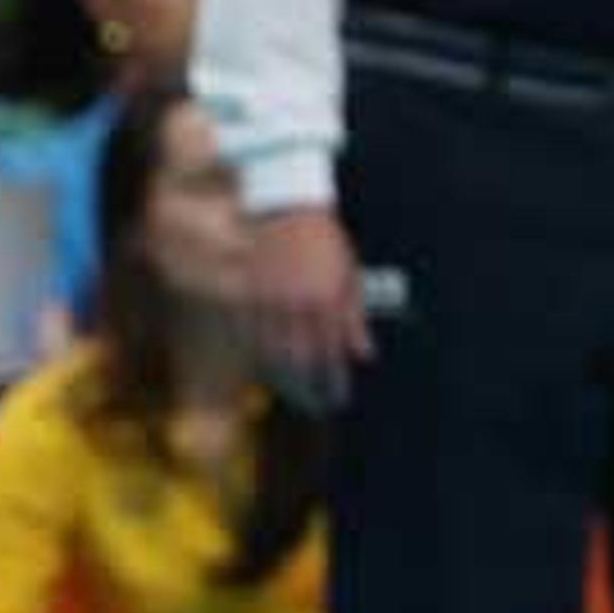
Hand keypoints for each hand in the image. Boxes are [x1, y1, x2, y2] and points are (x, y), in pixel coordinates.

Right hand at [238, 206, 373, 410]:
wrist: (288, 209)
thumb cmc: (325, 241)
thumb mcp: (349, 276)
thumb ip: (355, 318)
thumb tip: (364, 355)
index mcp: (327, 299)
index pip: (332, 352)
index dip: (335, 379)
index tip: (338, 398)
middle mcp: (297, 304)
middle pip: (301, 359)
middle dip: (309, 386)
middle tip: (315, 403)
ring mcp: (270, 300)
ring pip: (274, 350)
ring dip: (284, 375)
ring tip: (293, 389)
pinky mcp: (249, 293)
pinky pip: (252, 332)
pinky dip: (259, 352)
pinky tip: (267, 364)